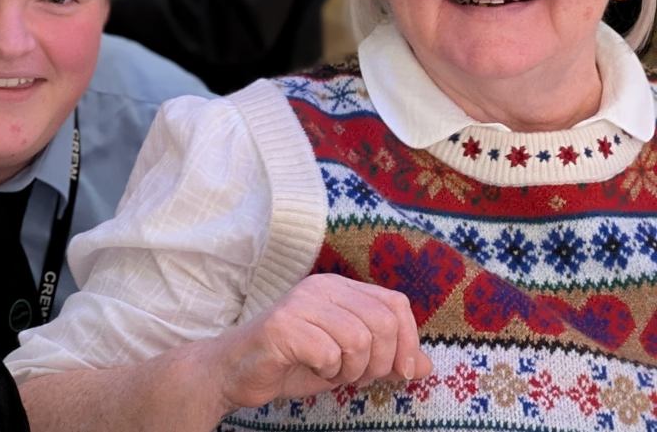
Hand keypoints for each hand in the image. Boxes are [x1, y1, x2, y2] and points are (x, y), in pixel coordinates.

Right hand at [202, 274, 431, 412]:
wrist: (235, 372)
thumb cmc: (292, 363)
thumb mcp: (349, 362)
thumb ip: (386, 359)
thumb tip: (427, 366)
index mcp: (339, 288)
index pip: (396, 304)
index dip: (409, 342)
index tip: (403, 373)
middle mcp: (321, 287)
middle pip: (383, 322)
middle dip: (380, 362)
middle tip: (357, 376)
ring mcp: (300, 303)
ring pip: (359, 339)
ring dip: (352, 370)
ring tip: (332, 372)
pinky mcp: (282, 325)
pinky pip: (329, 352)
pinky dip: (327, 372)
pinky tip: (311, 369)